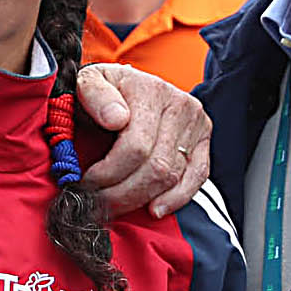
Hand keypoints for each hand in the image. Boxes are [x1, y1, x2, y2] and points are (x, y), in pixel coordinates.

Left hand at [74, 63, 210, 217]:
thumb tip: (116, 119)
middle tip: (97, 205)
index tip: (86, 184)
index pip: (135, 146)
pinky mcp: (203, 139)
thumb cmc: (105, 89)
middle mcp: (179, 106)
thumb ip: (95, 95)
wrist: (129, 84)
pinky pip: (197, 176)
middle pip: (155, 167)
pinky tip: (155, 209)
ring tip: (116, 207)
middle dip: (122, 193)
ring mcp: (195, 123)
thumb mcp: (89, 81)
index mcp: (151, 91)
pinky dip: (176, 198)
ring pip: (172, 176)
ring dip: (141, 199)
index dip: (108, 173)